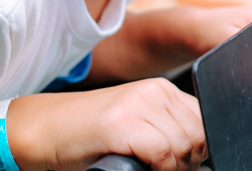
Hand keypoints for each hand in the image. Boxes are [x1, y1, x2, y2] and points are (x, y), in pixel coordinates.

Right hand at [11, 78, 205, 170]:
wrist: (46, 130)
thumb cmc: (90, 136)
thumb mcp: (137, 126)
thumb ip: (167, 129)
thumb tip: (201, 153)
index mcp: (161, 89)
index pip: (204, 119)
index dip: (198, 148)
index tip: (180, 162)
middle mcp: (153, 91)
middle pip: (199, 134)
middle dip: (188, 161)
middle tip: (164, 170)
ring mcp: (138, 105)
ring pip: (184, 145)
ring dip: (174, 168)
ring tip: (150, 169)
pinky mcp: (122, 123)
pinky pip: (163, 153)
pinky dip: (160, 170)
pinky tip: (142, 169)